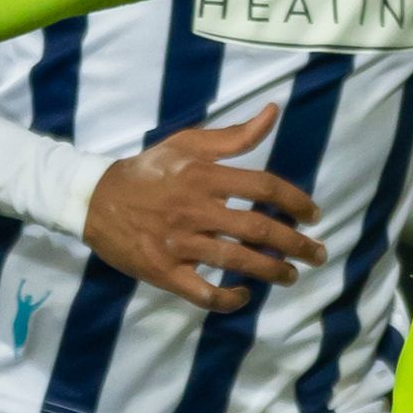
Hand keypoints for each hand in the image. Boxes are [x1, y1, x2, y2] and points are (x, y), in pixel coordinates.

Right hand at [84, 108, 325, 311]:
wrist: (95, 200)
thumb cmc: (148, 171)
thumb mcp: (187, 144)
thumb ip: (233, 135)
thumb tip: (273, 113)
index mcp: (203, 175)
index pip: (262, 186)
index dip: (294, 201)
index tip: (314, 215)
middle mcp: (195, 209)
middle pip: (257, 228)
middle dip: (295, 244)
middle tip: (317, 254)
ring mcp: (179, 243)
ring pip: (236, 261)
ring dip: (272, 272)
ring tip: (292, 276)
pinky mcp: (164, 272)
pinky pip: (203, 292)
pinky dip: (228, 299)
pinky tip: (245, 295)